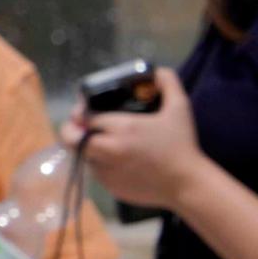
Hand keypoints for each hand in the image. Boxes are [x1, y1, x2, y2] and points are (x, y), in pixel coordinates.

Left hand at [69, 61, 206, 212]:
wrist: (188, 185)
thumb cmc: (183, 145)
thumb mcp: (180, 108)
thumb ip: (168, 83)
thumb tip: (156, 71)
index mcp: (122, 128)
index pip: (84, 116)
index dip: (81, 111)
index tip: (86, 108)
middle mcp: (108, 150)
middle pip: (70, 138)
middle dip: (71, 130)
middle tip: (82, 126)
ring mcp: (107, 171)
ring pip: (81, 156)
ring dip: (86, 148)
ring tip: (102, 142)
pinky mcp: (110, 187)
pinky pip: (95, 172)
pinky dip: (99, 164)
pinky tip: (116, 160)